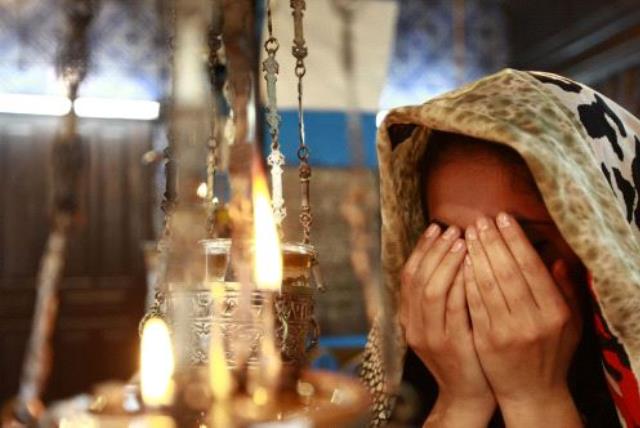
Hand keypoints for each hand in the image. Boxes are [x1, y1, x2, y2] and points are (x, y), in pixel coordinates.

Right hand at [400, 224, 494, 426]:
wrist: (467, 394)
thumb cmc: (463, 352)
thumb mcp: (444, 322)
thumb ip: (443, 293)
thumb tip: (451, 253)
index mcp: (409, 317)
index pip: (408, 275)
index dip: (421, 249)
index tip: (436, 228)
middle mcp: (413, 325)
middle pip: (417, 278)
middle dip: (434, 249)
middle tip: (451, 229)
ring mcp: (430, 336)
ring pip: (431, 290)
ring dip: (446, 262)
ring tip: (462, 241)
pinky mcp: (450, 345)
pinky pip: (453, 308)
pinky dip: (460, 284)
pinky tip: (472, 267)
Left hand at [463, 212, 581, 426]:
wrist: (532, 393)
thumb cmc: (551, 353)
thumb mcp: (570, 324)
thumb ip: (566, 291)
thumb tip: (556, 258)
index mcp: (555, 313)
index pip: (532, 268)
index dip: (515, 240)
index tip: (503, 219)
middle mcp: (532, 322)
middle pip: (507, 272)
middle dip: (492, 242)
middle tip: (480, 220)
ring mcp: (507, 332)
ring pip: (487, 286)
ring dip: (476, 256)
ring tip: (466, 234)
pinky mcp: (485, 340)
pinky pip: (473, 304)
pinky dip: (466, 280)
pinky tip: (460, 262)